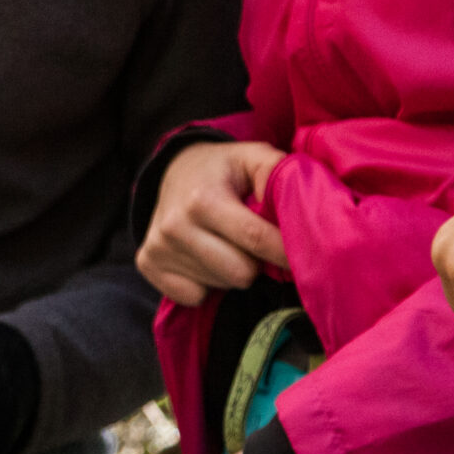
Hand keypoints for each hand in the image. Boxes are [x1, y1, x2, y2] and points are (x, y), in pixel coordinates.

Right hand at [138, 141, 291, 306]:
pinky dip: (206, 284)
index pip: (256, 239)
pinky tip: (205, 258)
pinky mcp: (147, 264)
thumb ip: (279, 172)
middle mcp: (175, 226)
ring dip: (232, 270)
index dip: (286, 252)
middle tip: (253, 242)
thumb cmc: (223, 169)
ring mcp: (159, 248)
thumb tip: (301, 206)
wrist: (173, 171)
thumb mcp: (252, 156)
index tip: (306, 256)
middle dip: (256, 262)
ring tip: (227, 245)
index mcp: (203, 199)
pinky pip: (193, 296)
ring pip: (221, 285)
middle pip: (241, 273)